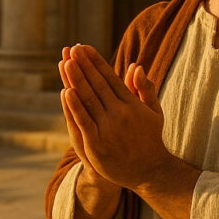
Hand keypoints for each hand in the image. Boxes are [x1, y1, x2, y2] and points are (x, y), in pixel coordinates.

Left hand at [62, 45, 172, 190]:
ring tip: (65, 63)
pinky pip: (84, 121)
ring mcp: (108, 128)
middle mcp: (120, 113)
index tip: (84, 47)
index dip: (96, 61)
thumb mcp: (153, 111)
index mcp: (131, 103)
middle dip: (84, 66)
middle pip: (97, 84)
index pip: (110, 77)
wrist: (150, 171)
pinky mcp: (97, 144)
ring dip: (76, 80)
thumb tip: (135, 65)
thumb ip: (144, 88)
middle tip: (72, 49)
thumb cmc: (150, 138)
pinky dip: (75, 107)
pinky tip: (66, 92)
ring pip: (88, 100)